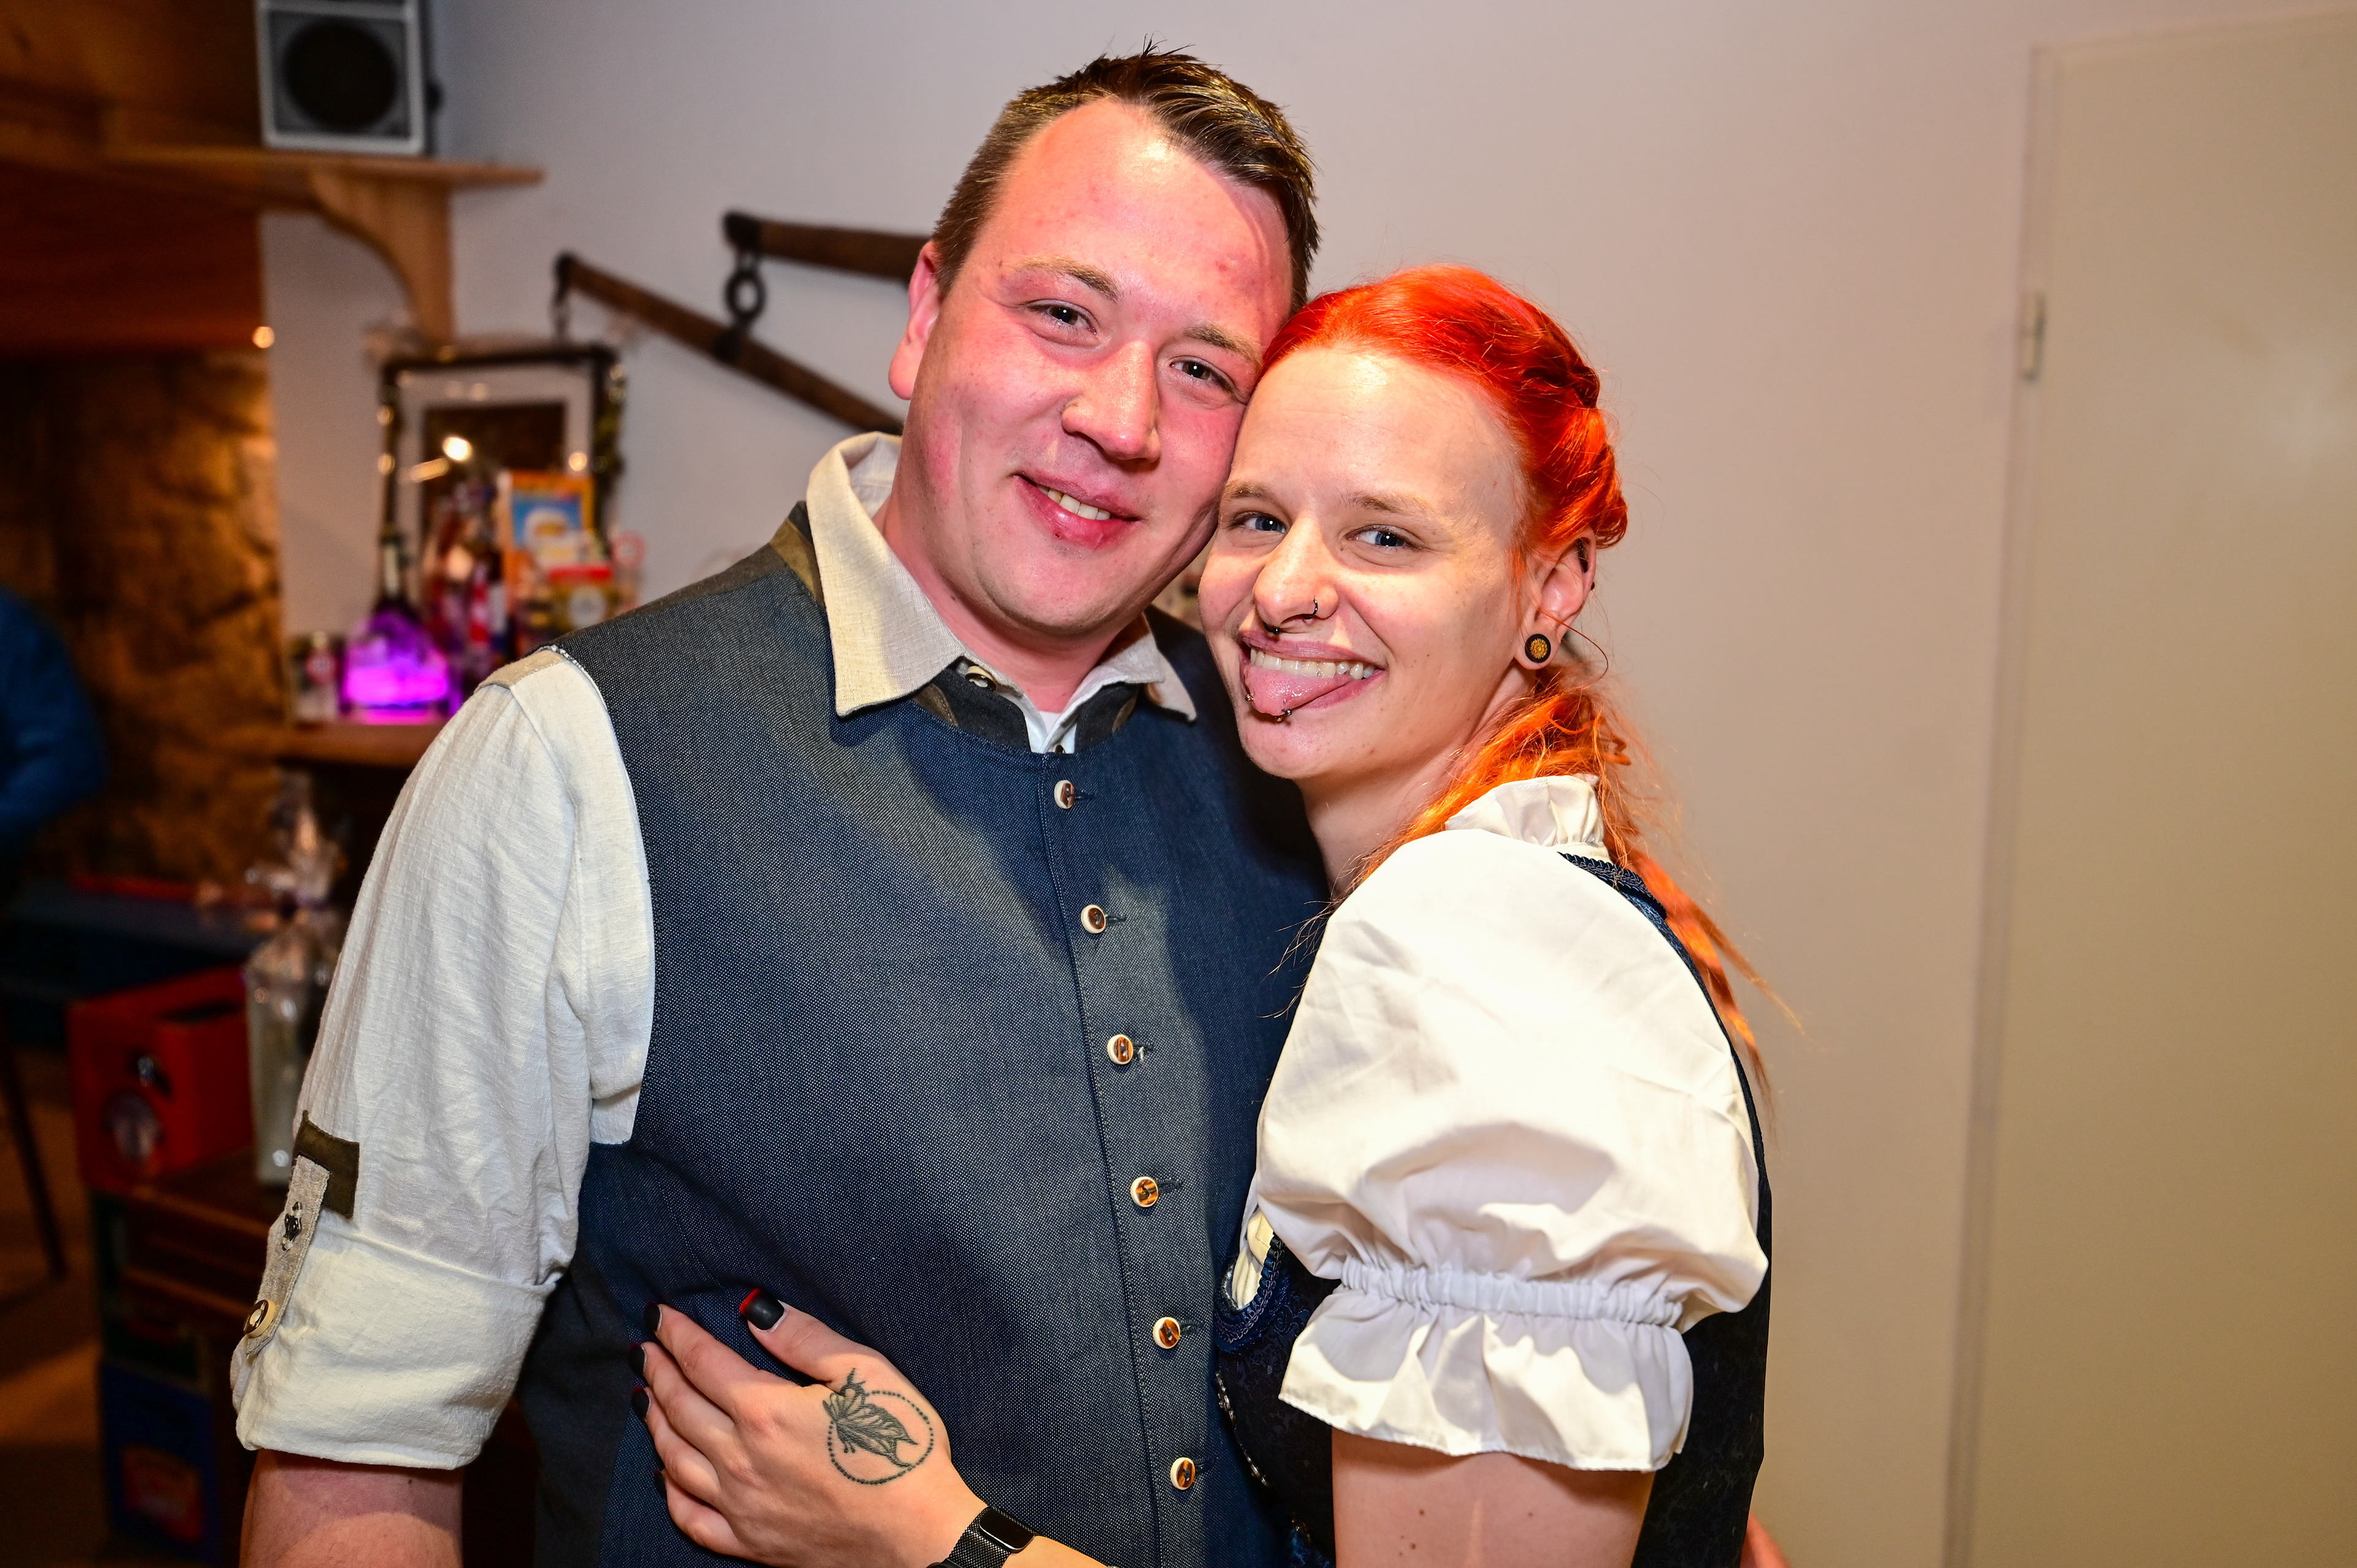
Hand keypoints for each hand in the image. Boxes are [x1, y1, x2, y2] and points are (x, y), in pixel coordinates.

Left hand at [637, 1294, 985, 1567]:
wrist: (919, 1537)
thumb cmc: (900, 1449)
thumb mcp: (865, 1372)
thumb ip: (804, 1338)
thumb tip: (755, 1310)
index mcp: (765, 1410)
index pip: (703, 1362)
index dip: (676, 1334)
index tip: (658, 1316)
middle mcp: (740, 1458)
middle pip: (680, 1406)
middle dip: (658, 1372)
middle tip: (642, 1351)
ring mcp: (740, 1505)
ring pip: (675, 1458)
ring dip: (655, 1423)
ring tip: (646, 1398)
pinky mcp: (749, 1542)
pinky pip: (691, 1517)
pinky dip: (669, 1492)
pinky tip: (665, 1475)